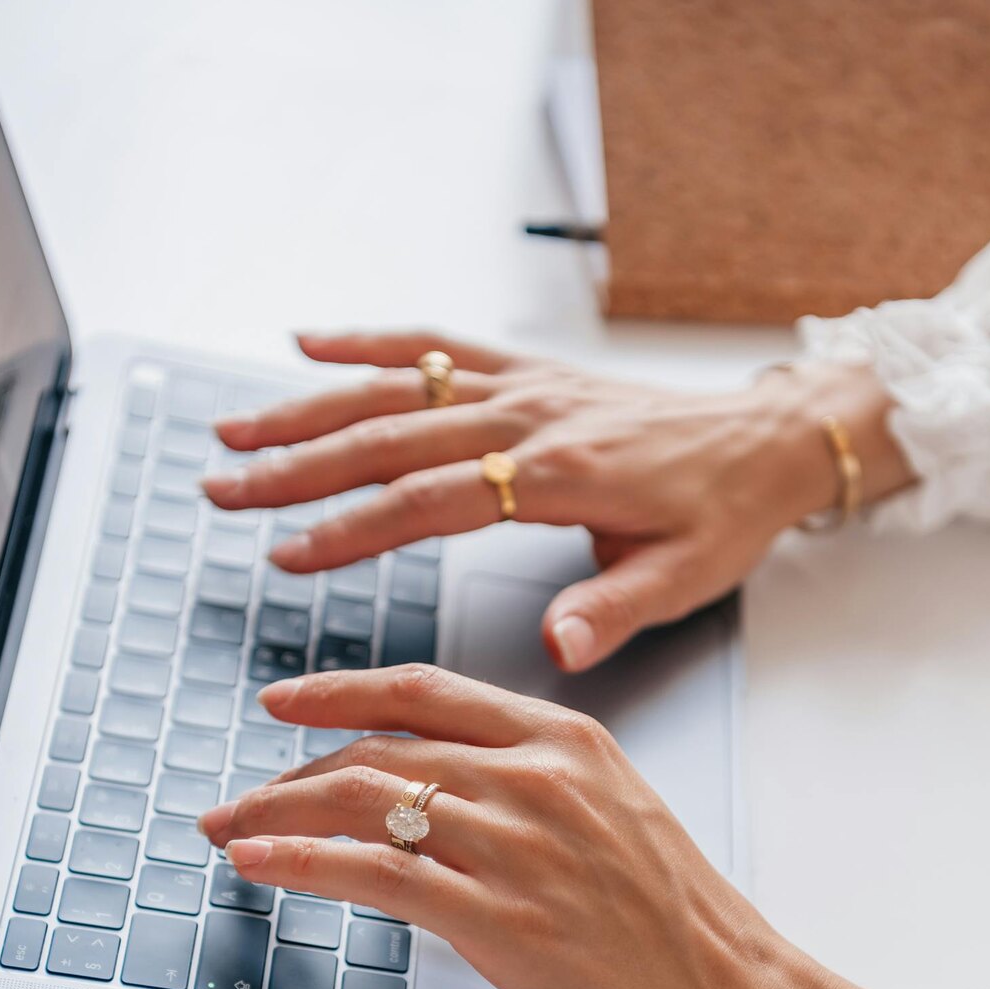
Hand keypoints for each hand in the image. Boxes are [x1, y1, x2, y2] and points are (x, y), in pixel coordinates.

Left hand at [197, 666, 946, 988]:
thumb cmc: (687, 931)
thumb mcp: (617, 821)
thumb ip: (536, 791)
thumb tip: (445, 799)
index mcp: (570, 743)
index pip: (428, 693)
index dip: (342, 692)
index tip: (289, 702)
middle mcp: (539, 778)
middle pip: (380, 749)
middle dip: (292, 771)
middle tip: (244, 799)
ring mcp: (521, 845)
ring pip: (365, 803)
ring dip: (279, 816)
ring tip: (234, 832)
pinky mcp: (503, 919)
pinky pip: (376, 873)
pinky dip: (303, 863)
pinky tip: (262, 865)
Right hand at [205, 331, 910, 672]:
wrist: (765, 440)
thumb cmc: (721, 517)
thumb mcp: (682, 579)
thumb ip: (613, 612)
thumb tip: (557, 648)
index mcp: (557, 477)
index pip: (430, 502)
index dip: (353, 529)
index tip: (288, 556)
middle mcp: (527, 418)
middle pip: (390, 435)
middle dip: (297, 464)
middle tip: (223, 486)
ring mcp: (522, 384)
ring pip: (397, 387)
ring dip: (309, 406)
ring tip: (235, 428)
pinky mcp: (527, 368)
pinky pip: (436, 343)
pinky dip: (370, 340)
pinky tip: (308, 342)